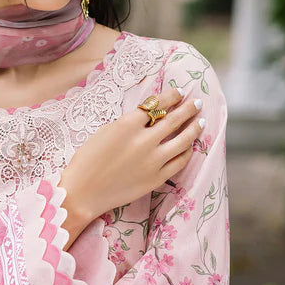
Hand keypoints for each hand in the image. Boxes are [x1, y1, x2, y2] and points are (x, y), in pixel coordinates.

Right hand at [59, 87, 203, 239]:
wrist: (83, 192)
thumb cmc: (87, 160)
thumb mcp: (105, 131)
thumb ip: (129, 122)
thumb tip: (150, 116)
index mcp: (128, 125)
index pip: (157, 104)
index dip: (171, 96)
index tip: (180, 92)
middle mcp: (144, 141)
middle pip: (174, 119)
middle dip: (189, 108)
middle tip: (198, 102)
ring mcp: (153, 161)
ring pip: (183, 140)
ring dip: (194, 128)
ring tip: (200, 121)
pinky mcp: (156, 179)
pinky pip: (179, 162)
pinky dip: (187, 152)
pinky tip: (190, 146)